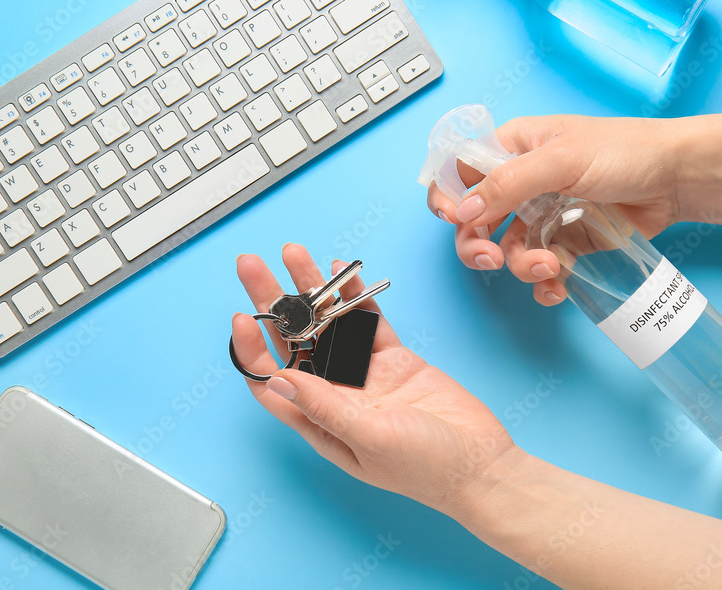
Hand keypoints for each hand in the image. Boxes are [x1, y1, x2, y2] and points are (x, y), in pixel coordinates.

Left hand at [231, 244, 516, 513]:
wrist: (480, 462)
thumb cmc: (426, 467)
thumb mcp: (369, 438)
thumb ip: (325, 406)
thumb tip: (277, 377)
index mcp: (319, 422)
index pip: (272, 380)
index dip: (252, 349)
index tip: (242, 316)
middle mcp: (335, 394)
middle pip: (293, 342)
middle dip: (272, 303)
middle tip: (252, 266)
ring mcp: (364, 373)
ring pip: (328, 324)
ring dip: (311, 290)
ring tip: (294, 254)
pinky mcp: (393, 358)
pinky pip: (366, 321)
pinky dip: (353, 297)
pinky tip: (338, 274)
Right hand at [426, 114, 686, 304]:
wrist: (677, 178)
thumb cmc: (625, 150)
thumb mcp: (561, 159)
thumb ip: (508, 184)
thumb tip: (463, 211)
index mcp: (513, 148)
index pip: (460, 171)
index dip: (448, 196)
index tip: (452, 218)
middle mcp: (522, 183)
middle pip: (476, 220)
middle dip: (476, 243)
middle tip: (489, 258)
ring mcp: (544, 215)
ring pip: (508, 250)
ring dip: (520, 266)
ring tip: (550, 266)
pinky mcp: (567, 242)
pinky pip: (541, 269)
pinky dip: (544, 283)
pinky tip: (557, 286)